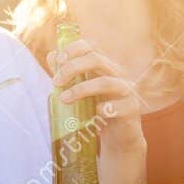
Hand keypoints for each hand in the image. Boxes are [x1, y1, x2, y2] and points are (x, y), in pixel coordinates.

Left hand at [51, 39, 145, 153]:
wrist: (119, 136)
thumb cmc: (98, 110)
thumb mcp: (82, 89)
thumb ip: (68, 74)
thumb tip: (52, 55)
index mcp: (106, 67)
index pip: (93, 47)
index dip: (74, 48)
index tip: (58, 60)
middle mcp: (118, 74)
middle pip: (97, 60)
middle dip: (72, 68)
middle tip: (56, 82)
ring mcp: (127, 91)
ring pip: (106, 82)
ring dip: (81, 89)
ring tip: (64, 99)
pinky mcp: (131, 110)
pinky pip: (118, 106)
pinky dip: (104, 109)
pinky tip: (95, 113)